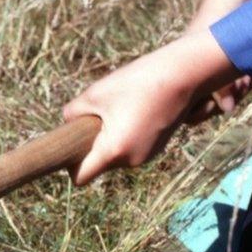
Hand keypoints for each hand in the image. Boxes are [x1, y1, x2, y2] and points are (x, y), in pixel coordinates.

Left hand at [62, 29, 240, 184]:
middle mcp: (131, 161)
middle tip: (97, 116)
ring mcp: (146, 156)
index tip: (71, 147)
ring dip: (111, 138)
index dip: (71, 166)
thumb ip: (72, 113)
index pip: (81, 177)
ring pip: (116, 155)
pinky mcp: (157, 148)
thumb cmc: (136, 82)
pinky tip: (135, 110)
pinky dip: (127, 135)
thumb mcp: (94, 93)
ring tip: (121, 109)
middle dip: (93, 145)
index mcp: (114, 151)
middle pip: (99, 164)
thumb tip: (68, 125)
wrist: (184, 74)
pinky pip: (131, 148)